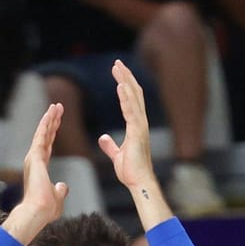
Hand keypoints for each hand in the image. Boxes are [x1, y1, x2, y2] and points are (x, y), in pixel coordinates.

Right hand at [4, 103, 68, 241]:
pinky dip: (46, 124)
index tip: (56, 122)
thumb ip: (60, 191)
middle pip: (45, 136)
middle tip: (57, 107)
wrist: (38, 213)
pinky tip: (50, 113)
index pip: (48, 146)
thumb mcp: (57, 198)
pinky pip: (41, 136)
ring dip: (49, 118)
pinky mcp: (35, 157)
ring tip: (55, 106)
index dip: (52, 133)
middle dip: (51, 121)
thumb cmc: (46, 210)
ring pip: (43, 133)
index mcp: (40, 168)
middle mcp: (35, 161)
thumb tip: (63, 186)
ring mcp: (34, 158)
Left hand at [98, 60, 158, 190]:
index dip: (125, 85)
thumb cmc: (131, 171)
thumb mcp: (116, 155)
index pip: (131, 100)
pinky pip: (130, 111)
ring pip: (133, 97)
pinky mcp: (137, 132)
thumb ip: (110, 145)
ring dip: (125, 81)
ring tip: (117, 66)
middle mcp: (141, 123)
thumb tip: (103, 137)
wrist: (139, 183)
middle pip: (134, 94)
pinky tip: (120, 85)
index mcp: (136, 126)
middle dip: (125, 77)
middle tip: (117, 62)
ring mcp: (140, 126)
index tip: (117, 73)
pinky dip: (125, 97)